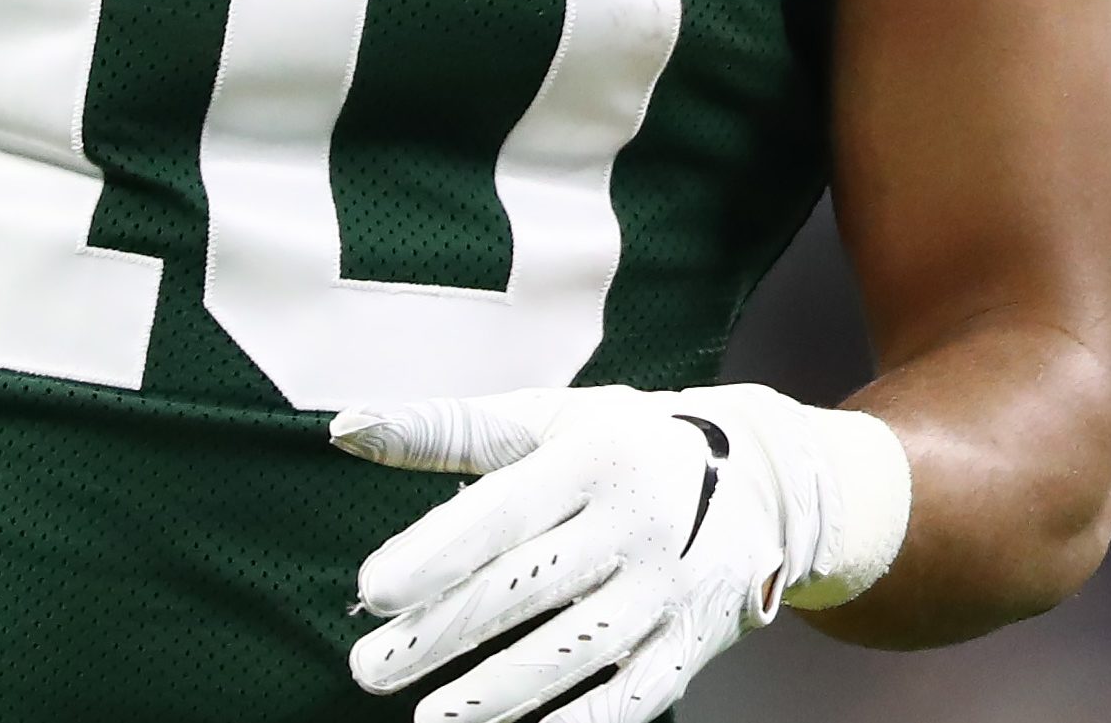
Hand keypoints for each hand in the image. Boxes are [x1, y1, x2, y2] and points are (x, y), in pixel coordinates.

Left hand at [328, 383, 913, 722]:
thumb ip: (448, 429)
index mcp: (595, 456)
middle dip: (442, 633)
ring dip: (496, 692)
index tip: (373, 588)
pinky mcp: (695, 641)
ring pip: (575, 650)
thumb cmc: (625, 445)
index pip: (505, 510)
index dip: (437, 552)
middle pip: (529, 587)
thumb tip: (347, 431)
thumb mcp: (548, 419)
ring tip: (429, 718)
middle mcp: (639, 522)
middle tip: (369, 667)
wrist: (763, 479)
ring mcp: (672, 587)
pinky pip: (635, 695)